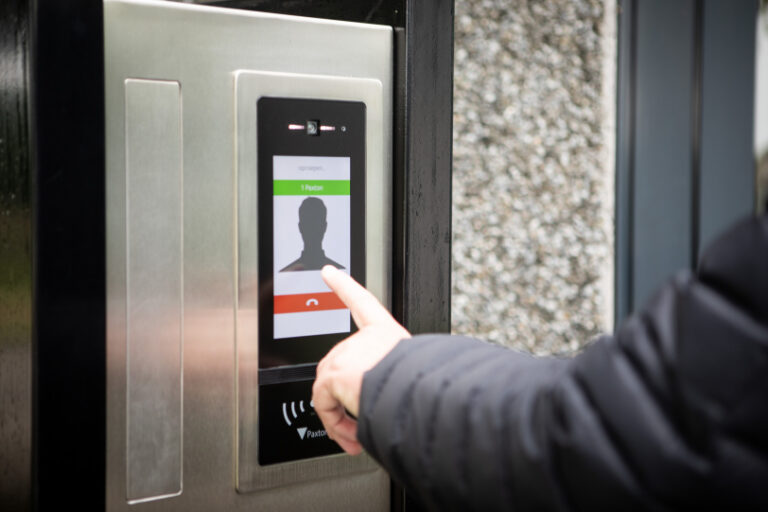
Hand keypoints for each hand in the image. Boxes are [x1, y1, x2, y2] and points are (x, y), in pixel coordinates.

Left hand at [312, 265, 410, 454]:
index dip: (344, 285)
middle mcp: (365, 339)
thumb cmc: (422, 384)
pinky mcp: (334, 374)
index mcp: (386, 333)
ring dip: (344, 419)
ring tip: (361, 436)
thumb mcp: (416, 375)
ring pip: (331, 391)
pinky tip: (350, 436)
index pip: (362, 301)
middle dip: (347, 401)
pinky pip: (323, 404)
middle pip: (341, 369)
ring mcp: (346, 355)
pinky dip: (335, 425)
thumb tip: (410, 403)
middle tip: (362, 426)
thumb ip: (401, 379)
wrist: (413, 392)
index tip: (329, 272)